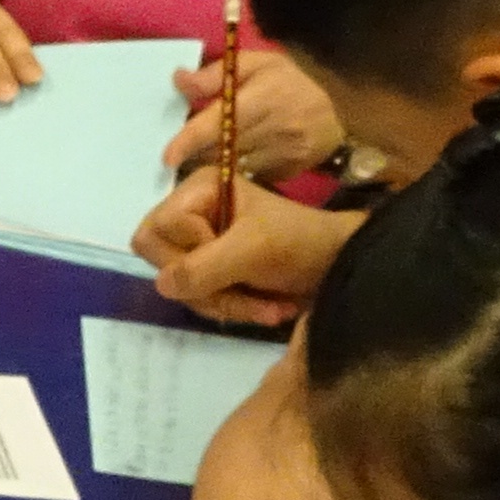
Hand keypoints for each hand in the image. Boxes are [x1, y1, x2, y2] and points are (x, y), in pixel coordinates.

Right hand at [135, 167, 357, 326]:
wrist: (340, 263)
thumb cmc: (299, 243)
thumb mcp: (252, 251)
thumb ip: (203, 267)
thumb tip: (161, 286)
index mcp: (199, 190)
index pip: (159, 229)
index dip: (189, 251)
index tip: (230, 255)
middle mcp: (192, 211)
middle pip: (160, 258)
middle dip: (203, 285)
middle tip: (241, 291)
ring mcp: (200, 241)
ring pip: (178, 284)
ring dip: (223, 302)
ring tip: (266, 308)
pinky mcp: (211, 267)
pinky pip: (196, 295)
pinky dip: (230, 308)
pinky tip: (265, 309)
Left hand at [166, 46, 342, 186]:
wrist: (347, 106)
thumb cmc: (296, 79)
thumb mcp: (259, 63)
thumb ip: (217, 73)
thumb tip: (179, 80)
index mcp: (263, 99)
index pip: (218, 124)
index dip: (189, 141)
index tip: (168, 156)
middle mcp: (273, 130)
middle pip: (220, 151)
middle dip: (195, 154)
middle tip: (178, 153)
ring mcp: (284, 154)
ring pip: (233, 168)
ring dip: (213, 165)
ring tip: (200, 158)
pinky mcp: (290, 172)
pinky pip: (251, 177)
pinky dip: (236, 173)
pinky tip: (231, 164)